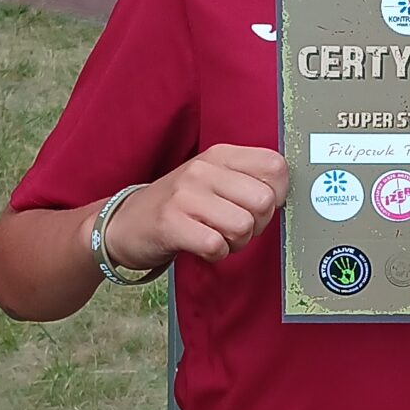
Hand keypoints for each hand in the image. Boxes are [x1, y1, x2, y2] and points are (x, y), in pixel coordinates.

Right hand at [104, 145, 288, 269]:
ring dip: (236, 243)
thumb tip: (284, 195)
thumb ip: (247, 180)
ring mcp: (185, 195)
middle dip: (258, 225)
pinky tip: (202, 247)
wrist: (125, 222)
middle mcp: (203, 169)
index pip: (275, 167)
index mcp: (220, 155)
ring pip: (243, 226)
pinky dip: (215, 254)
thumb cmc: (179, 205)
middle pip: (264, 201)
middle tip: (236, 229)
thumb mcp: (212, 180)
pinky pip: (216, 245)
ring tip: (217, 237)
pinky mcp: (170, 223)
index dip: (278, 194)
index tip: (260, 207)